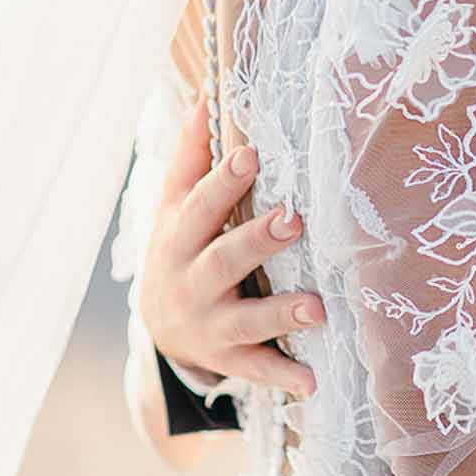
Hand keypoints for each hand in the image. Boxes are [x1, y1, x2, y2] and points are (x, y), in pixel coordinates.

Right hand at [138, 97, 325, 399]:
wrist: (158, 330)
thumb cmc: (179, 248)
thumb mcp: (174, 205)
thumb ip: (191, 156)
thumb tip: (207, 94)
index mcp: (177, 235)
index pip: (198, 204)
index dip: (222, 182)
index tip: (251, 155)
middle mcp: (189, 280)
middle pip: (222, 259)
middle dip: (257, 241)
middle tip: (294, 219)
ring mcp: (208, 324)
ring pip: (244, 319)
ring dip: (280, 312)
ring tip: (317, 307)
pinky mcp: (227, 359)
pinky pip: (256, 370)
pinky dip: (283, 377)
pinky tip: (312, 381)